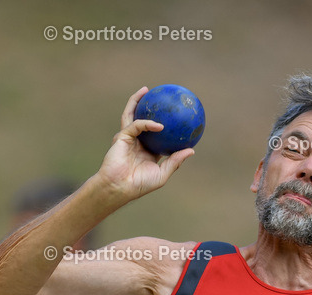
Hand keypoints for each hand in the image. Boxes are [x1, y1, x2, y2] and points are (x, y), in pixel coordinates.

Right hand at [96, 87, 194, 201]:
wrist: (119, 187)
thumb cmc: (140, 184)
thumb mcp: (162, 174)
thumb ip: (175, 161)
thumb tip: (191, 150)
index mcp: (147, 151)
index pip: (156, 134)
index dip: (164, 125)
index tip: (175, 116)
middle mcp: (136, 142)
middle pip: (141, 119)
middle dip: (146, 105)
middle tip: (158, 96)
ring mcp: (127, 138)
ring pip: (131, 115)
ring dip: (136, 101)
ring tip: (145, 90)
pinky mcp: (121, 137)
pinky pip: (136, 125)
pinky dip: (147, 124)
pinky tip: (159, 124)